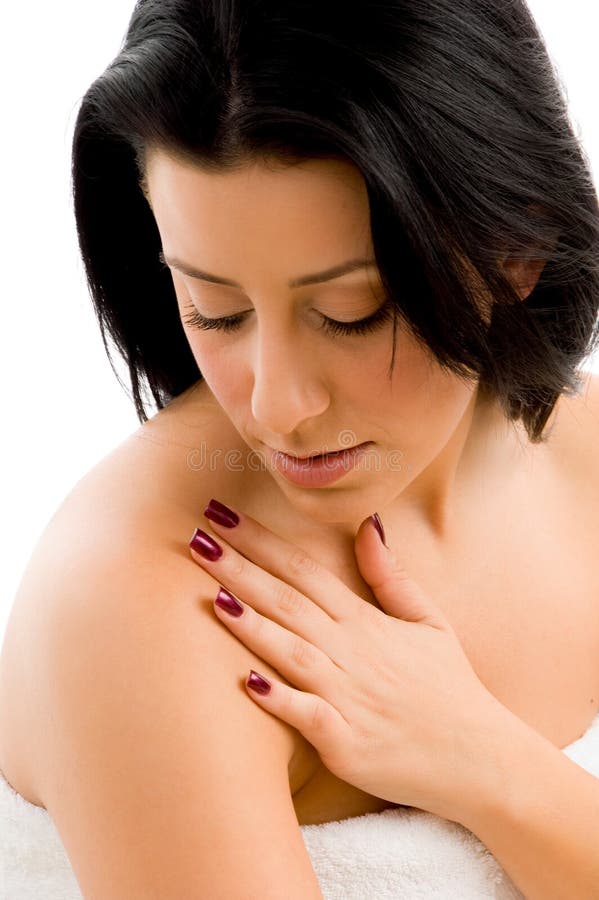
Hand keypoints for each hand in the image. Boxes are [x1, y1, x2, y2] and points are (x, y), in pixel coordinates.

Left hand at [188, 497, 507, 821]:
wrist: (482, 760)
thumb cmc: (450, 689)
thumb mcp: (429, 621)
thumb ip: (390, 575)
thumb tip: (367, 524)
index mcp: (366, 623)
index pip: (305, 571)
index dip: (262, 542)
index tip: (223, 517)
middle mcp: (353, 653)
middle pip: (288, 602)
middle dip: (240, 569)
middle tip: (196, 539)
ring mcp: (350, 698)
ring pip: (293, 652)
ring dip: (252, 625)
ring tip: (211, 597)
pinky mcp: (349, 743)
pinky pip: (309, 717)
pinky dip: (281, 699)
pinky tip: (246, 682)